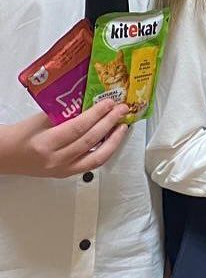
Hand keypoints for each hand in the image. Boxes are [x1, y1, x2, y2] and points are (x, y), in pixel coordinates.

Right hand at [0, 98, 129, 177]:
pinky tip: (112, 140)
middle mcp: (56, 160)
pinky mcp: (66, 174)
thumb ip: (66, 114)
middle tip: (122, 110)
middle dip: (109, 123)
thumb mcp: (41, 119)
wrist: (7, 155)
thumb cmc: (21, 134)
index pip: (78, 128)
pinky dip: (105, 151)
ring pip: (96, 158)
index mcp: (46, 144)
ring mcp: (63, 170)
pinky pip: (91, 164)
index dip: (97, 115)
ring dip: (113, 141)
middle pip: (90, 141)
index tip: (110, 103)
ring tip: (123, 126)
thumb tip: (92, 105)